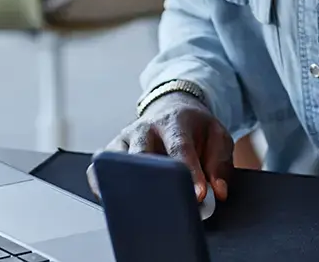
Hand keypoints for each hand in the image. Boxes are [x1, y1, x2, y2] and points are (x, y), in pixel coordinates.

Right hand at [88, 93, 234, 202]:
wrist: (172, 109)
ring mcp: (124, 140)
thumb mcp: (217, 137)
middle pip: (142, 156)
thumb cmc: (195, 128)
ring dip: (131, 188)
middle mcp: (145, 129)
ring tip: (147, 209)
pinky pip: (98, 173)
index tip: (197, 195)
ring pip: (119, 166)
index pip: (179, 148)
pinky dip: (105, 189)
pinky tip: (120, 202)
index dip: (189, 173)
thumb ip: (220, 164)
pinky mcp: (109, 153)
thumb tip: (217, 192)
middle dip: (155, 182)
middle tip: (169, 205)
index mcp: (174, 122)